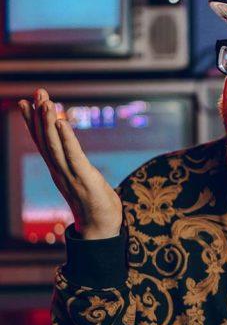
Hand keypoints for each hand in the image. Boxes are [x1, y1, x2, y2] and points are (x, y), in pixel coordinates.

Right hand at [18, 88, 122, 239]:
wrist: (101, 231)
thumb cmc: (97, 207)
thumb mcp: (84, 183)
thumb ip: (78, 170)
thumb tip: (77, 160)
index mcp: (59, 170)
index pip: (44, 143)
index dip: (34, 123)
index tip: (27, 103)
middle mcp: (60, 171)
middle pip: (45, 140)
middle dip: (39, 116)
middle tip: (37, 93)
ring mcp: (70, 175)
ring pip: (55, 145)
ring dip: (49, 122)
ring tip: (46, 101)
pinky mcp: (83, 179)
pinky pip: (73, 155)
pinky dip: (66, 138)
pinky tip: (60, 122)